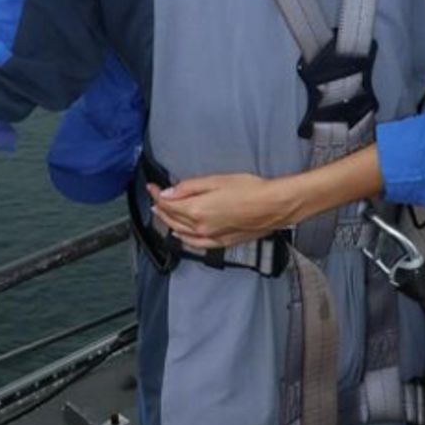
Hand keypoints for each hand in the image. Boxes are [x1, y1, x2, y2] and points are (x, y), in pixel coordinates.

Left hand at [147, 173, 295, 249]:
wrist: (271, 206)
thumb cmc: (248, 189)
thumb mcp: (216, 180)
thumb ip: (189, 187)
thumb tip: (168, 193)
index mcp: (197, 210)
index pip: (168, 203)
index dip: (157, 194)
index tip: (152, 186)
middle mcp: (200, 227)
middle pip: (172, 218)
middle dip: (160, 207)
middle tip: (154, 196)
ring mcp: (210, 237)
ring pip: (181, 231)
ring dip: (168, 221)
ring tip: (161, 212)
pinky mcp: (220, 242)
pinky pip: (195, 244)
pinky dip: (183, 238)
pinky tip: (179, 234)